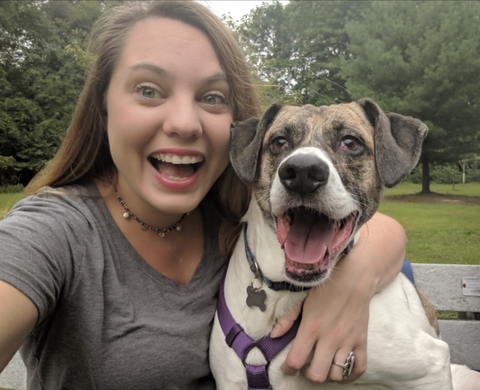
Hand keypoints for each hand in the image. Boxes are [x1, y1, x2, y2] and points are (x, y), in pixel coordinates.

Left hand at [271, 257, 371, 382]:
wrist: (355, 277)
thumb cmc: (326, 286)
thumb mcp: (302, 298)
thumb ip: (287, 317)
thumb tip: (274, 335)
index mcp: (311, 327)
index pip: (296, 360)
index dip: (288, 368)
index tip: (287, 367)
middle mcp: (330, 338)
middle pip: (317, 375)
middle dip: (308, 374)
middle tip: (306, 364)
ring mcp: (347, 341)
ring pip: (337, 375)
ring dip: (327, 374)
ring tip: (322, 364)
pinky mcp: (362, 341)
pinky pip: (359, 368)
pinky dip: (350, 374)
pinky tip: (341, 367)